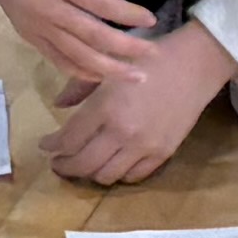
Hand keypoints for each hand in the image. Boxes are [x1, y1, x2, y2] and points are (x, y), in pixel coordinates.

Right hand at [0, 0, 157, 78]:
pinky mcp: (31, 39)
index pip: (100, 3)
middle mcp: (48, 7)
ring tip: (135, 77)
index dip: (127, 14)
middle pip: (92, 35)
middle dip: (126, 48)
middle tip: (153, 55)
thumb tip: (121, 2)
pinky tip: (103, 76)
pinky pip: (60, 61)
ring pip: (78, 55)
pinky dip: (83, 72)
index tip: (151, 20)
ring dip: (109, 69)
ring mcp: (38, 27)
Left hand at [45, 21, 237, 185]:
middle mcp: (123, 132)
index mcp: (105, 107)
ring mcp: (144, 146)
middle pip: (84, 164)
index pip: (69, 138)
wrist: (193, 66)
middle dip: (65, 166)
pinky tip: (110, 164)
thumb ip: (78, 87)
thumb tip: (57, 106)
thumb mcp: (107, 67)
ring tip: (83, 164)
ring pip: (107, 176)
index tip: (45, 146)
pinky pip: (133, 177)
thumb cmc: (147, 60)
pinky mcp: (163, 154)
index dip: (52, 146)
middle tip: (57, 163)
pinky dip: (117, 174)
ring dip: (90, 173)